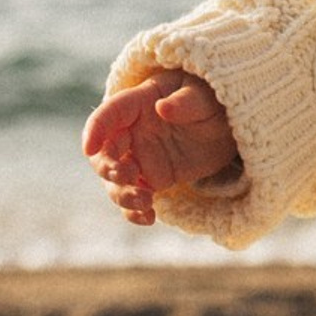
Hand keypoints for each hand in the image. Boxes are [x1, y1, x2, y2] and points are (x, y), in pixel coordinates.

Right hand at [82, 68, 238, 224]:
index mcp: (140, 103)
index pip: (109, 113)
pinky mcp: (151, 179)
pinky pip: (133, 197)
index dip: (95, 129)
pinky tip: (149, 218)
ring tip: (146, 201)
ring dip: (122, 194)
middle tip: (130, 175)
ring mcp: (139, 156)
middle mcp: (133, 131)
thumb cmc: (211, 101)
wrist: (226, 125)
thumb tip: (162, 107)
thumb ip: (185, 102)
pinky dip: (135, 211)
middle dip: (108, 167)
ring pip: (114, 180)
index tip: (89, 148)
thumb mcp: (204, 97)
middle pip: (104, 151)